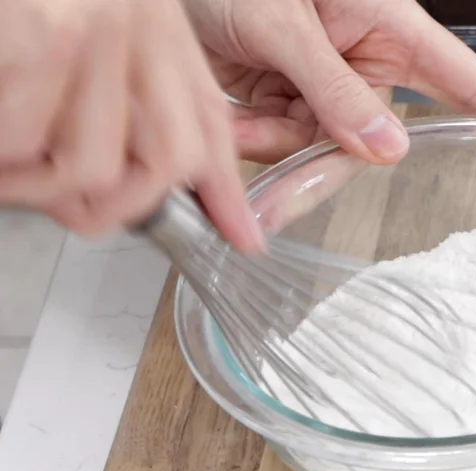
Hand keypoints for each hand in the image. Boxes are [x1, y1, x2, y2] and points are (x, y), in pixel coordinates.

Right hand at [0, 0, 263, 251]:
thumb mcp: (99, 19)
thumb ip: (126, 85)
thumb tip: (135, 174)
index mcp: (153, 19)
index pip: (208, 120)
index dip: (227, 189)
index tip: (244, 235)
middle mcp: (137, 22)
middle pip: (171, 161)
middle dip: (119, 206)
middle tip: (67, 206)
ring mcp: (94, 28)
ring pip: (94, 167)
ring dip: (36, 184)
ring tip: (7, 160)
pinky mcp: (45, 37)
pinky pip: (27, 145)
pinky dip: (0, 158)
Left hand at [185, 0, 475, 207]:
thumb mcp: (283, 22)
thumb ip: (333, 89)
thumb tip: (387, 152)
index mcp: (392, 28)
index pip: (471, 88)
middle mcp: (368, 59)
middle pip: (373, 142)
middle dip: (319, 164)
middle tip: (269, 191)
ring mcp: (330, 84)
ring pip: (322, 152)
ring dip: (272, 149)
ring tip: (232, 122)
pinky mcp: (292, 98)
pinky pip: (286, 145)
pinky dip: (254, 141)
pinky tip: (230, 119)